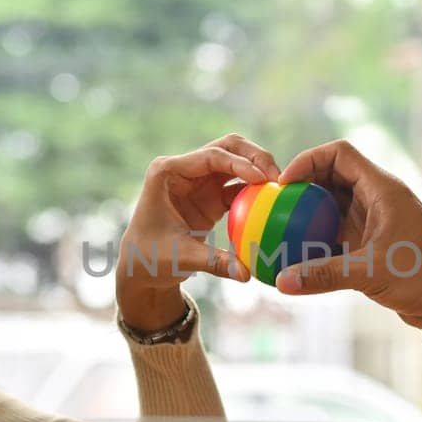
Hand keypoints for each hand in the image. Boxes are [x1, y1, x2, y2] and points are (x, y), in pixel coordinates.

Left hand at [117, 134, 279, 331]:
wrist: (140, 267)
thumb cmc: (151, 259)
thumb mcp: (182, 259)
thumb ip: (215, 262)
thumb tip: (247, 274)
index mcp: (168, 171)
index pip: (210, 156)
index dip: (240, 163)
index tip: (264, 179)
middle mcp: (183, 168)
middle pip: (227, 147)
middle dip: (255, 156)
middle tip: (278, 176)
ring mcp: (198, 179)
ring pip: (236, 160)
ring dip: (259, 169)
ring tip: (281, 186)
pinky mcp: (210, 194)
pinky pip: (238, 185)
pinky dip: (256, 190)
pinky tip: (274, 202)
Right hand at [274, 140, 421, 333]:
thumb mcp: (371, 273)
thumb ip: (324, 275)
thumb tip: (281, 281)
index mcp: (384, 190)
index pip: (340, 153)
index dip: (309, 160)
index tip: (284, 183)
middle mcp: (380, 199)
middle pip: (333, 176)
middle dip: (303, 185)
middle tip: (274, 204)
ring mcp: (377, 222)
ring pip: (334, 205)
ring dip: (308, 213)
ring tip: (279, 226)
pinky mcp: (374, 245)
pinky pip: (338, 232)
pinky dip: (318, 238)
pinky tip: (295, 254)